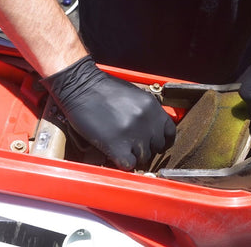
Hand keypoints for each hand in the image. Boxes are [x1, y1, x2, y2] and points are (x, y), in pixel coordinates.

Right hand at [41, 56, 175, 170]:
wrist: (80, 86)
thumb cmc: (103, 89)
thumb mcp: (135, 95)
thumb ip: (147, 112)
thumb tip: (151, 130)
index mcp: (152, 107)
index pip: (170, 133)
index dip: (162, 140)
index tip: (154, 143)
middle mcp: (147, 121)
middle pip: (157, 148)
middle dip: (146, 148)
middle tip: (132, 145)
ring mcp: (133, 134)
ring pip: (143, 158)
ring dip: (133, 156)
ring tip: (121, 148)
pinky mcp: (117, 145)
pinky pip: (129, 165)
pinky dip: (122, 163)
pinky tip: (115, 155)